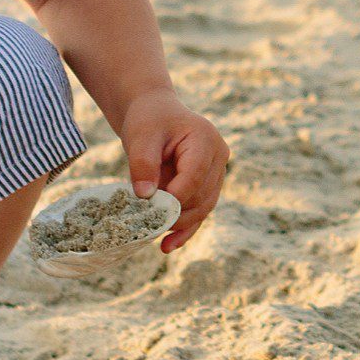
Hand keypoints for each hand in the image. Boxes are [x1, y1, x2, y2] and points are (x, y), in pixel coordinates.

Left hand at [119, 89, 229, 252]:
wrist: (155, 114)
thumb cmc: (148, 121)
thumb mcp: (140, 137)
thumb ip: (143, 164)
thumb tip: (145, 197)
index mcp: (206, 140)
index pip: (194, 177)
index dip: (174, 197)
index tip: (149, 210)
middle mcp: (218, 156)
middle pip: (201, 196)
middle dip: (175, 214)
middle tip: (147, 226)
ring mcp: (217, 172)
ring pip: (202, 208)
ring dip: (180, 225)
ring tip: (155, 239)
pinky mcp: (208, 185)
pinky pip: (199, 211)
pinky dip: (184, 229)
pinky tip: (168, 245)